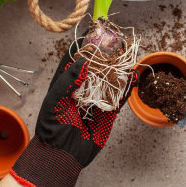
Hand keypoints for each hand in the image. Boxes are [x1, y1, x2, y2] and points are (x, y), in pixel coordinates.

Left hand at [10, 40, 137, 186]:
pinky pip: (119, 98)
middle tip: (118, 41)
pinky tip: (133, 78)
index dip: (86, 45)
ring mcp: (96, 100)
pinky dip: (127, 88)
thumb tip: (85, 61)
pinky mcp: (108, 113)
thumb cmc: (52, 127)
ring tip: (128, 56)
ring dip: (120, 70)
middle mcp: (83, 89)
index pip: (77, 59)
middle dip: (107, 55)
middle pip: (97, 67)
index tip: (95, 31)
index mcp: (66, 83)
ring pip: (111, 81)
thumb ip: (68, 80)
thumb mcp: (55, 100)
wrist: (62, 155)